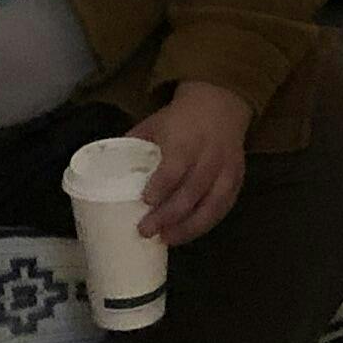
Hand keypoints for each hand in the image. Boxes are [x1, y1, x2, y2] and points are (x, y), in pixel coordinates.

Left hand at [129, 81, 251, 244]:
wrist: (220, 103)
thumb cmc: (180, 117)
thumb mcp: (154, 124)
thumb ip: (134, 147)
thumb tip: (105, 172)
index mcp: (186, 140)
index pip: (175, 168)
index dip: (161, 187)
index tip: (145, 202)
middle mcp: (209, 156)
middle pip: (192, 191)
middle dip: (169, 215)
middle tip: (146, 231)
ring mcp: (226, 169)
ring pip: (212, 204)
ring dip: (190, 226)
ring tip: (168, 239)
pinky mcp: (237, 178)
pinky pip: (225, 206)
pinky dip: (208, 222)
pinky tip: (190, 232)